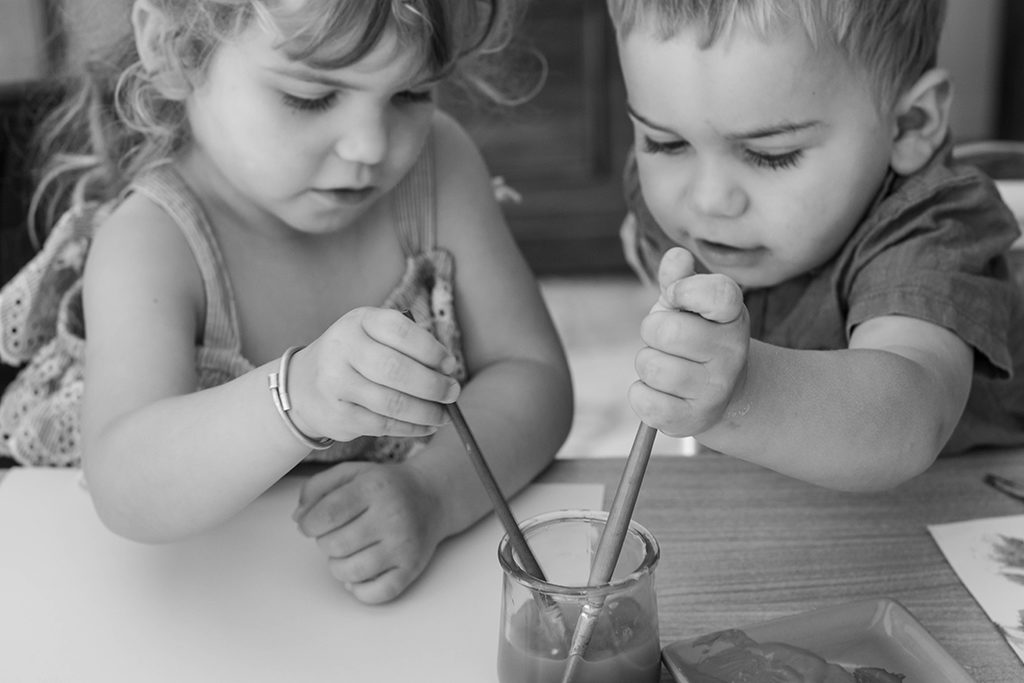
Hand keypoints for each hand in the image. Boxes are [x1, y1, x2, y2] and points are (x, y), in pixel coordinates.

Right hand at [287, 307, 459, 442]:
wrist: (304, 386)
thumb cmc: (355, 357)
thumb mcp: (373, 337)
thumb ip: (408, 348)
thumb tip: (447, 375)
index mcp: (358, 321)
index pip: (399, 330)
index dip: (430, 349)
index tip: (449, 365)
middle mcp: (342, 348)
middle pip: (396, 369)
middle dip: (433, 385)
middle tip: (452, 392)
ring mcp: (336, 383)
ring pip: (392, 402)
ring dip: (427, 412)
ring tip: (444, 414)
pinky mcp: (338, 415)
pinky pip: (384, 425)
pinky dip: (412, 428)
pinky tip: (426, 426)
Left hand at [293, 460, 445, 603]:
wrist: (432, 497)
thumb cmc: (386, 487)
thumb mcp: (351, 473)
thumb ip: (317, 488)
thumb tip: (299, 518)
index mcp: (374, 488)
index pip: (326, 515)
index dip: (309, 524)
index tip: (311, 524)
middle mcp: (392, 516)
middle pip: (334, 546)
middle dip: (326, 542)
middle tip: (338, 533)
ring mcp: (403, 545)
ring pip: (350, 573)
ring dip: (339, 566)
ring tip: (348, 552)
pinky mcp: (412, 568)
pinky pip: (376, 594)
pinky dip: (360, 590)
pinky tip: (361, 572)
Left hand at [629, 247, 749, 436]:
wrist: (722, 392)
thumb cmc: (696, 336)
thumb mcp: (689, 303)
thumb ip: (679, 277)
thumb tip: (676, 257)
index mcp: (733, 315)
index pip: (718, 293)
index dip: (685, 290)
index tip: (677, 296)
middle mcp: (732, 352)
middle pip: (666, 331)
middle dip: (652, 330)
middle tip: (665, 339)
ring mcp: (715, 389)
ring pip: (650, 366)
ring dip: (647, 363)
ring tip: (666, 365)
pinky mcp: (694, 420)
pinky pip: (644, 401)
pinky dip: (641, 394)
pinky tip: (660, 391)